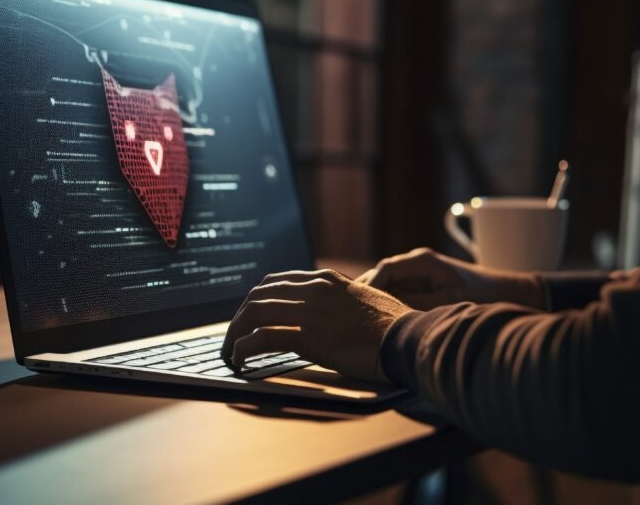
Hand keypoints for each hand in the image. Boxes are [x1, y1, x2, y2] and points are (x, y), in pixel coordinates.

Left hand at [221, 269, 413, 381]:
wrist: (409, 338)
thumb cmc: (396, 327)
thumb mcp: (367, 300)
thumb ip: (344, 301)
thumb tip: (335, 313)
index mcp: (327, 280)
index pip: (277, 281)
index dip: (257, 299)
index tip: (250, 315)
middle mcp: (314, 289)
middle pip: (259, 295)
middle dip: (240, 316)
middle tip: (234, 336)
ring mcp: (309, 310)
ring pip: (255, 314)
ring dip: (236, 333)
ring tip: (231, 351)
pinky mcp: (308, 336)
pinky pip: (262, 338)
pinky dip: (244, 348)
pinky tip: (240, 359)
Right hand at [355, 247, 542, 309]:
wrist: (512, 294)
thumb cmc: (485, 296)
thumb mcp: (450, 303)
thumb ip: (418, 306)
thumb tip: (390, 316)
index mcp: (422, 261)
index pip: (385, 269)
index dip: (368, 287)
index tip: (358, 305)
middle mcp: (416, 265)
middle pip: (380, 278)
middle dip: (366, 296)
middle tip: (350, 317)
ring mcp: (418, 277)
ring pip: (387, 289)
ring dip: (376, 303)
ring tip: (359, 323)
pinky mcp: (422, 290)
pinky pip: (398, 297)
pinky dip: (388, 308)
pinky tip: (379, 325)